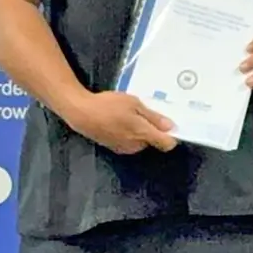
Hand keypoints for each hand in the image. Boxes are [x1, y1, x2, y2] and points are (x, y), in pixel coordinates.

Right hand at [61, 91, 176, 155]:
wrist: (81, 113)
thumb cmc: (109, 105)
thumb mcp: (134, 104)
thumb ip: (153, 117)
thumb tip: (171, 127)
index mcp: (143, 133)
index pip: (166, 144)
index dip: (171, 136)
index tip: (169, 125)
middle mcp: (135, 145)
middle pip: (153, 141)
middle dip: (151, 129)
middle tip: (141, 113)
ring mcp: (124, 148)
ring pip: (141, 142)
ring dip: (139, 132)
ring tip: (127, 115)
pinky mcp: (114, 148)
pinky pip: (129, 142)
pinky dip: (128, 134)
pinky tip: (119, 122)